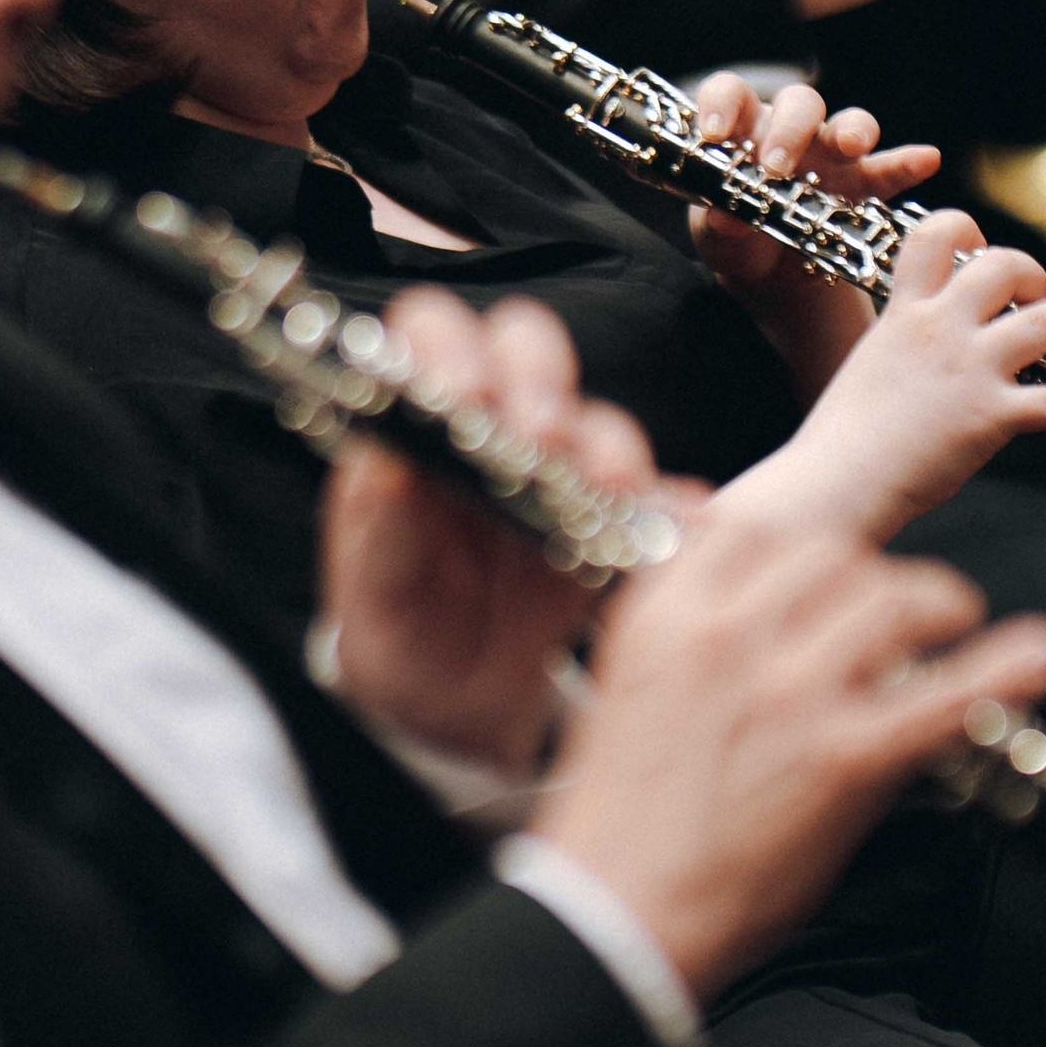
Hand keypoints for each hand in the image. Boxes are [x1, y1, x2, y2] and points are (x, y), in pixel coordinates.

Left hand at [321, 286, 668, 771]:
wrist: (453, 713)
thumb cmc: (397, 639)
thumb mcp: (370, 601)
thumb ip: (377, 536)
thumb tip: (387, 467)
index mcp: (414, 427)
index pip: (431, 333)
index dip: (451, 347)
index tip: (464, 399)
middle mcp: (490, 429)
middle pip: (527, 348)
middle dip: (539, 382)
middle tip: (543, 441)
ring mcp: (556, 472)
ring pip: (594, 417)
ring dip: (605, 444)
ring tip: (607, 488)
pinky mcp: (608, 524)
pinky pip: (652, 498)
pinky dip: (666, 505)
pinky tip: (674, 521)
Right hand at [540, 514, 1045, 999]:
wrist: (614, 920)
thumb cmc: (619, 829)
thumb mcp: (632, 697)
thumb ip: (694, 644)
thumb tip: (763, 619)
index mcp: (665, 616)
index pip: (759, 531)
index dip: (807, 552)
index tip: (827, 575)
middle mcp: (727, 636)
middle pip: (836, 556)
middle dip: (877, 578)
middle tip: (902, 610)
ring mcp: (788, 692)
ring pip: (895, 600)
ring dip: (940, 607)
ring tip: (959, 626)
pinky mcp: (841, 756)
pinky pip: (942, 694)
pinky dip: (1002, 668)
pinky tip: (1037, 656)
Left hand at [686, 73, 932, 403]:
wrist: (769, 276)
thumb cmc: (735, 236)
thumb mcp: (718, 235)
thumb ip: (718, 224)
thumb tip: (724, 218)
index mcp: (745, 128)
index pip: (732, 95)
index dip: (722, 105)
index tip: (714, 134)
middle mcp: (792, 131)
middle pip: (799, 103)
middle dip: (789, 130)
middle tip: (776, 167)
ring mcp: (832, 155)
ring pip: (849, 123)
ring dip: (853, 130)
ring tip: (853, 146)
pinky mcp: (864, 185)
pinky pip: (889, 169)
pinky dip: (907, 162)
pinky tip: (926, 159)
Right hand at [726, 216, 1045, 542]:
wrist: (835, 483)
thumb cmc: (840, 440)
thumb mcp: (865, 369)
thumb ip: (899, 348)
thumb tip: (916, 351)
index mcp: (902, 314)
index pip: (935, 236)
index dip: (964, 230)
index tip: (977, 247)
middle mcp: (940, 330)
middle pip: (1001, 267)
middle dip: (1028, 272)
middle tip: (1035, 294)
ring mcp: (969, 370)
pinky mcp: (991, 416)